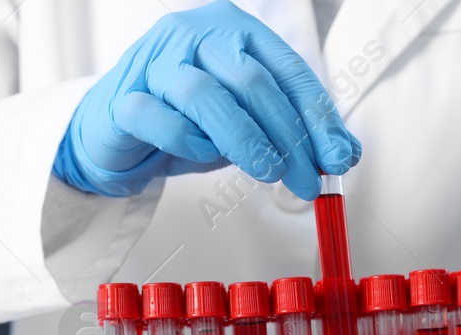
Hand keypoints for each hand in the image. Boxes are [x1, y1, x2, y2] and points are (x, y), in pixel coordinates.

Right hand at [53, 0, 360, 199]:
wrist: (116, 133)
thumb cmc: (186, 122)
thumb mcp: (248, 124)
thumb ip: (292, 132)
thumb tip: (344, 154)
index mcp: (233, 30)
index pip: (287, 71)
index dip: (318, 118)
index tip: (337, 159)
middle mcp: (193, 35)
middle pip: (252, 82)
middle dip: (288, 137)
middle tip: (305, 180)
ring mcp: (154, 63)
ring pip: (206, 95)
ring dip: (245, 140)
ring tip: (267, 173)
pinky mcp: (124, 98)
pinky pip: (159, 119)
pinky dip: (187, 142)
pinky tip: (204, 157)